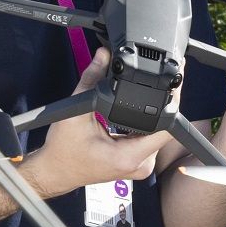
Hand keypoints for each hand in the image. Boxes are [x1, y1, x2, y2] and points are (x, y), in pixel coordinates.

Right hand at [19, 49, 171, 197]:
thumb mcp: (76, 112)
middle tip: (145, 87)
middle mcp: (140, 165)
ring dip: (150, 116)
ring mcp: (140, 166)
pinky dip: (142, 125)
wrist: (54, 171)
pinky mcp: (137, 163)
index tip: (168, 87)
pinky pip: (149, 139)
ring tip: (132, 103)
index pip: (167, 129)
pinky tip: (127, 118)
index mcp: (129, 157)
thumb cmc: (62, 151)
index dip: (170, 104)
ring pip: (157, 133)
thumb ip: (91, 80)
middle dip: (157, 105)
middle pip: (164, 128)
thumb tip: (103, 55)